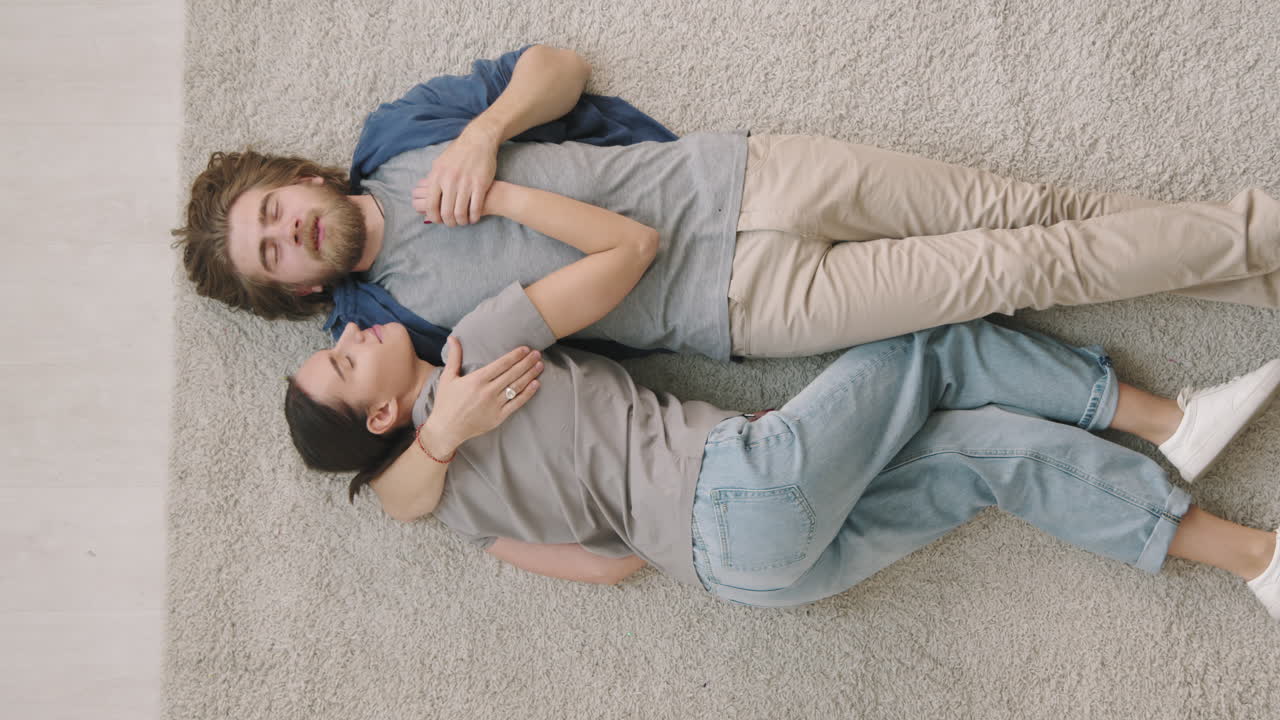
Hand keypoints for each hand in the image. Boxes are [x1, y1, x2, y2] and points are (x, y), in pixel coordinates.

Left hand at [411, 128, 499, 226]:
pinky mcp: (480, 184)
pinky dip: (474, 216)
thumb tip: (424, 191)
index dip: (434, 217)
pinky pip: (475, 207)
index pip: (430, 205)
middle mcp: (450, 181)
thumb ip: (433, 178)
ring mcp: (465, 183)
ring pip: (460, 212)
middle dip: (449, 222)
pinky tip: (474, 218)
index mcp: (437, 177)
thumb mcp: (440, 163)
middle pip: (446, 211)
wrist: (478, 141)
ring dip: (461, 221)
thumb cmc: (458, 153)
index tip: (438, 220)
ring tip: (463, 221)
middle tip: (452, 223)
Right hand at [422, 337, 542, 450]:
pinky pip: (517, 403)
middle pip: (512, 373)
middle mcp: (487, 391)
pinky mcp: (499, 417)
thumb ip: (454, 356)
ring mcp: (494, 405)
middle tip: (538, 353)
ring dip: (530, 375)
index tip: (525, 348)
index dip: (515, 355)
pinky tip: (536, 384)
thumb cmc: (446, 402)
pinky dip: (528, 393)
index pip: (501, 364)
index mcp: (476, 380)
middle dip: (527, 362)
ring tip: (540, 365)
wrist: (447, 429)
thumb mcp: (447, 377)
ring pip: (517, 387)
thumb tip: (453, 337)